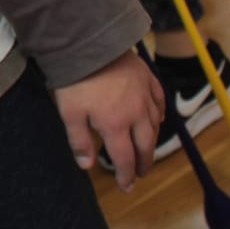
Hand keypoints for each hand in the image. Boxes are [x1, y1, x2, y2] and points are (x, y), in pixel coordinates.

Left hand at [51, 51, 162, 191]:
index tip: (127, 186)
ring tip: (146, 150)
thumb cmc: (76, 79)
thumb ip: (80, 140)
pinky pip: (159, 101)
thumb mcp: (69, 113)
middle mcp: (136, 113)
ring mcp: (145, 94)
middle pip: (145, 145)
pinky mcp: (148, 78)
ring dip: (151, 141)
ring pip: (154, 125)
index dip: (126, 175)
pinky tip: (157, 119)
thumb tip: (88, 165)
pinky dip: (159, 115)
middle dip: (143, 162)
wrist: (90, 42)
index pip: (125, 158)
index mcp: (116, 125)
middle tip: (140, 173)